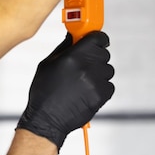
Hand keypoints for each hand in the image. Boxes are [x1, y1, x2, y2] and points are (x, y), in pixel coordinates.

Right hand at [17, 31, 114, 149]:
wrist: (47, 119)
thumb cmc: (44, 92)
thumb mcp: (48, 64)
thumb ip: (65, 47)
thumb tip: (74, 35)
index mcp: (73, 56)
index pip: (98, 37)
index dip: (97, 38)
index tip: (95, 40)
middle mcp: (87, 67)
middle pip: (104, 53)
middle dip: (95, 56)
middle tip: (84, 63)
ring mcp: (96, 82)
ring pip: (108, 69)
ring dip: (99, 72)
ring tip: (83, 81)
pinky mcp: (101, 96)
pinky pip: (109, 85)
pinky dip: (101, 87)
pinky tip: (87, 91)